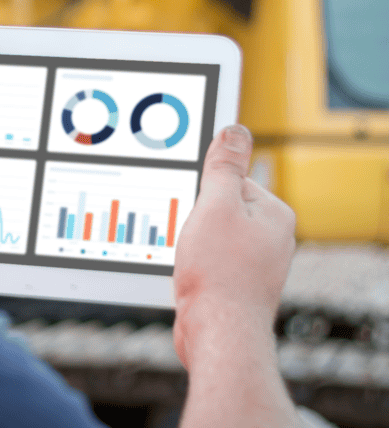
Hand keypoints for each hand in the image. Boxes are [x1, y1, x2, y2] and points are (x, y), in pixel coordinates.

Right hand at [172, 124, 295, 368]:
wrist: (217, 332)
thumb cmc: (218, 273)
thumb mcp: (215, 206)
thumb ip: (223, 167)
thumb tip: (234, 131)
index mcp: (274, 215)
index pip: (232, 180)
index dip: (204, 190)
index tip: (194, 208)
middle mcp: (271, 239)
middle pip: (219, 207)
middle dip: (195, 218)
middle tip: (190, 236)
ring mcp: (255, 263)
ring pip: (211, 234)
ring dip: (192, 242)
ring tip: (191, 259)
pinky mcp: (238, 284)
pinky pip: (210, 258)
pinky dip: (194, 263)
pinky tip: (191, 275)